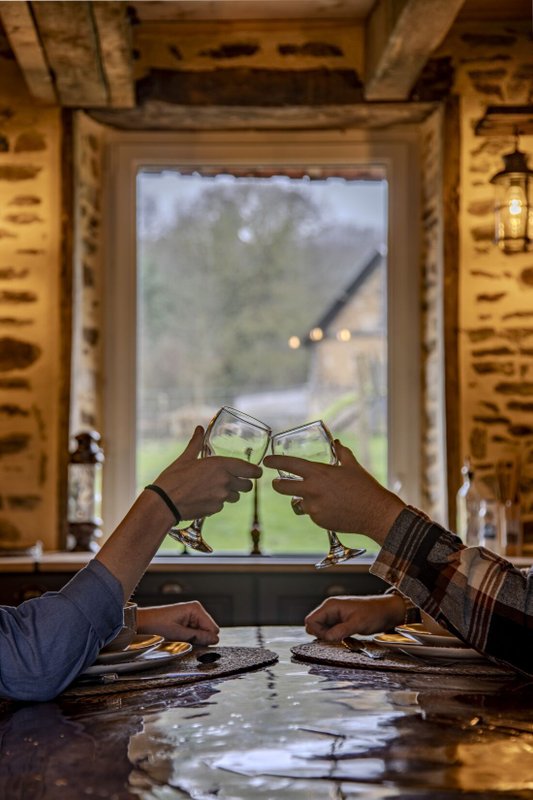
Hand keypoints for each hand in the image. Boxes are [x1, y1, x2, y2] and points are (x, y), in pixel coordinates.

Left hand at [137, 601, 219, 644]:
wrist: (141, 623)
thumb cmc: (155, 625)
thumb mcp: (178, 634)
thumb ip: (198, 637)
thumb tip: (215, 639)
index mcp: (195, 609)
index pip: (213, 629)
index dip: (206, 639)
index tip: (194, 643)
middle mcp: (195, 610)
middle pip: (208, 631)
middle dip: (200, 639)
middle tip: (184, 641)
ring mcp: (190, 616)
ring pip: (202, 633)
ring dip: (193, 639)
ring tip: (179, 639)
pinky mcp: (186, 621)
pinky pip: (194, 633)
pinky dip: (189, 638)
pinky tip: (178, 637)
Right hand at [155, 426, 261, 520]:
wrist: (164, 503)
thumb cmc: (173, 478)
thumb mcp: (185, 458)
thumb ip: (196, 443)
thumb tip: (199, 429)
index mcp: (220, 465)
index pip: (250, 470)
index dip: (255, 471)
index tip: (256, 472)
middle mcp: (225, 481)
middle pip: (247, 485)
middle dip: (244, 483)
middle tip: (236, 480)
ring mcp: (221, 497)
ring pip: (235, 496)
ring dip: (230, 493)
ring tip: (216, 488)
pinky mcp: (215, 509)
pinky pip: (223, 505)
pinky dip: (217, 502)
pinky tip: (205, 497)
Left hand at [264, 440, 404, 543]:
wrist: (374, 513)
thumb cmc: (364, 487)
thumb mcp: (352, 466)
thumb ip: (342, 453)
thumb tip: (337, 442)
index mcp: (318, 473)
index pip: (289, 465)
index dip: (275, 461)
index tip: (267, 461)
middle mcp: (312, 490)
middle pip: (282, 487)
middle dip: (277, 484)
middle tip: (277, 483)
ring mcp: (314, 507)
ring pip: (297, 503)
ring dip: (301, 499)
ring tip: (314, 497)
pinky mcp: (318, 521)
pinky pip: (311, 514)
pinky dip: (316, 510)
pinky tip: (330, 508)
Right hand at [304, 595, 405, 641]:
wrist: (387, 611)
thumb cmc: (374, 613)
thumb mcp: (358, 623)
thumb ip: (340, 631)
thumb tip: (326, 638)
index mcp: (331, 606)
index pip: (311, 620)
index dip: (318, 632)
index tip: (331, 638)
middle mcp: (330, 609)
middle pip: (314, 625)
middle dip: (322, 635)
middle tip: (338, 639)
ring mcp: (335, 615)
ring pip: (322, 629)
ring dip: (329, 636)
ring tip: (344, 638)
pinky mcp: (341, 621)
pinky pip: (331, 630)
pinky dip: (335, 636)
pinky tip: (345, 638)